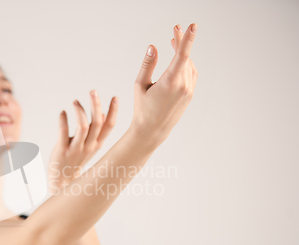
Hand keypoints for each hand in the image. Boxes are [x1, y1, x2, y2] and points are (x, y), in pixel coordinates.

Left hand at [48, 90, 117, 194]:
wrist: (62, 180)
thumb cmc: (76, 160)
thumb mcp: (90, 147)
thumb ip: (96, 131)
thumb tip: (102, 113)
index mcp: (97, 144)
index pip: (109, 126)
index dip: (113, 111)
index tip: (115, 97)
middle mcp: (89, 146)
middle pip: (97, 123)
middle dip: (96, 105)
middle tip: (93, 91)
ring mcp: (76, 149)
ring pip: (82, 126)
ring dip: (80, 111)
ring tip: (75, 101)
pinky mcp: (62, 150)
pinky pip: (63, 133)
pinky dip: (63, 121)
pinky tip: (62, 113)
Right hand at [130, 23, 198, 147]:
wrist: (152, 130)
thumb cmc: (143, 108)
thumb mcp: (140, 85)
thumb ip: (147, 65)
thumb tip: (153, 47)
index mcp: (170, 83)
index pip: (182, 55)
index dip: (187, 39)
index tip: (192, 26)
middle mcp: (183, 86)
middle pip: (185, 57)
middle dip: (180, 42)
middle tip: (176, 28)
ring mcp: (188, 91)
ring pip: (189, 65)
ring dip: (183, 53)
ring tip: (173, 42)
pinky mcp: (190, 95)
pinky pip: (191, 74)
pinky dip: (186, 64)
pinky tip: (179, 60)